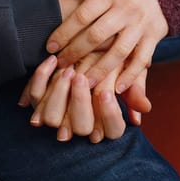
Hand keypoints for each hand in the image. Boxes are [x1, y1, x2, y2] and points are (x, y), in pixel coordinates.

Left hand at [19, 53, 150, 142]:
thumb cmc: (113, 63)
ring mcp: (57, 115)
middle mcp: (81, 124)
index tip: (106, 93)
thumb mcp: (129, 72)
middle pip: (80, 127)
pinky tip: (53, 60)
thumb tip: (145, 109)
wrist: (84, 50)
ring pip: (52, 116)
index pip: (112, 130)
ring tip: (69, 69)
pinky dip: (41, 76)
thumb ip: (135, 88)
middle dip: (80, 102)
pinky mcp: (38, 100)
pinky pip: (34, 94)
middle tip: (82, 77)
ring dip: (59, 92)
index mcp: (107, 122)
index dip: (109, 114)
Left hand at [46, 0, 167, 93]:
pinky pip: (142, 59)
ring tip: (84, 83)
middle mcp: (126, 9)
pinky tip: (117, 88)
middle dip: (75, 53)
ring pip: (118, 52)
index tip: (50, 47)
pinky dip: (130, 75)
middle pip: (96, 36)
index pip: (82, 15)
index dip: (64, 33)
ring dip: (99, 70)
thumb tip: (79, 2)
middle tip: (61, 65)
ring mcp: (141, 24)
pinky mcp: (154, 36)